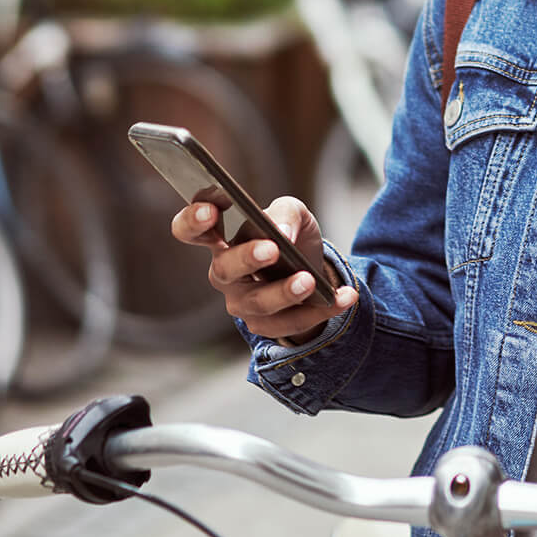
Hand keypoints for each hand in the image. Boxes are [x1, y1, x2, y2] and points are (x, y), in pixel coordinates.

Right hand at [170, 196, 357, 343]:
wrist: (312, 269)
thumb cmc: (290, 234)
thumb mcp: (293, 213)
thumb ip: (284, 213)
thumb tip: (281, 232)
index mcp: (221, 238)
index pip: (191, 230)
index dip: (193, 221)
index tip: (210, 211)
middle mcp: (224, 272)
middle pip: (225, 268)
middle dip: (247, 258)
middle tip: (272, 249)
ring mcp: (242, 302)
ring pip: (258, 302)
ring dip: (285, 292)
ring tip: (309, 281)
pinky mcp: (266, 324)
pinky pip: (290, 322)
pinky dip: (321, 309)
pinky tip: (344, 297)